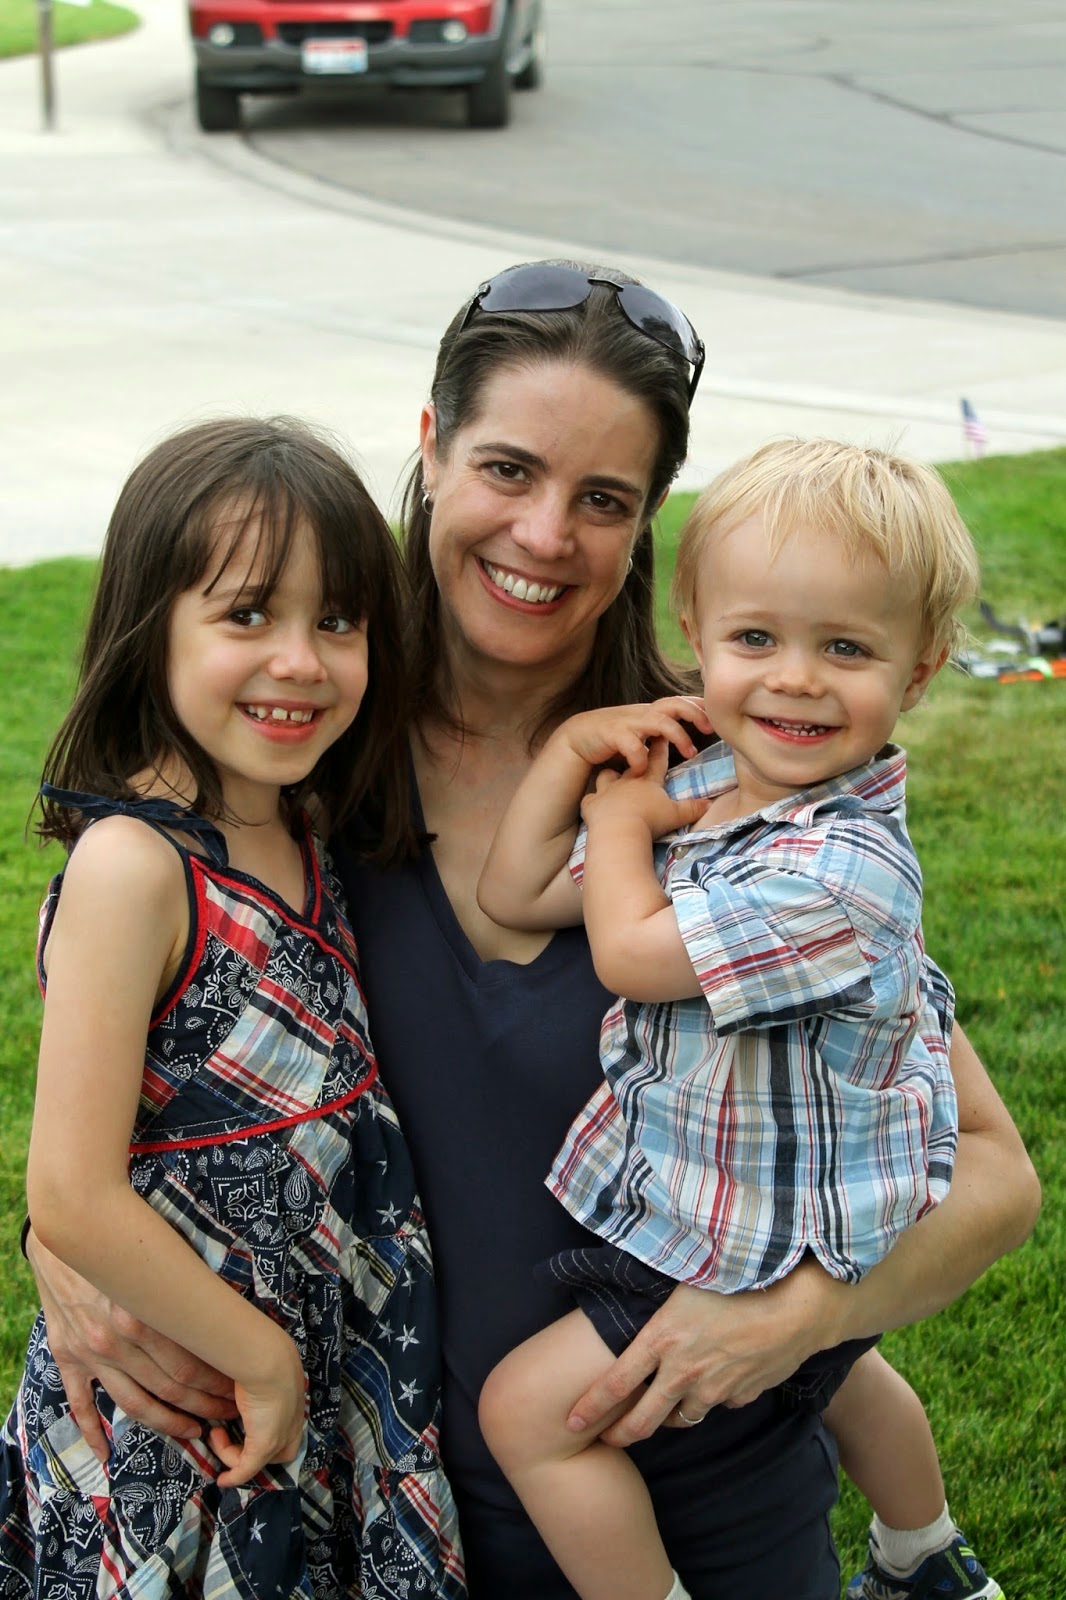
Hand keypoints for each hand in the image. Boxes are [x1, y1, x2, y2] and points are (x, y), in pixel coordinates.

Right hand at [28, 1231, 238, 1462]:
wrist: (67, 1229)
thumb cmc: (124, 1238)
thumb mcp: (160, 1258)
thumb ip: (185, 1291)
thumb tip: (228, 1313)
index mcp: (144, 1316)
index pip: (191, 1366)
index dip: (218, 1384)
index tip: (238, 1391)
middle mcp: (116, 1341)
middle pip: (169, 1388)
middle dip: (204, 1405)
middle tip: (228, 1414)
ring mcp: (90, 1353)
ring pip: (134, 1405)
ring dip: (168, 1423)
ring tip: (194, 1432)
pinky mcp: (67, 1355)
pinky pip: (81, 1404)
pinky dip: (94, 1433)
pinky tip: (106, 1456)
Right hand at [208, 1329, 305, 1486]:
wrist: (269, 1360)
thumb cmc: (261, 1358)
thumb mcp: (260, 1370)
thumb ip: (254, 1381)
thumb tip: (238, 1380)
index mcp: (294, 1403)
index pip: (288, 1428)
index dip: (272, 1434)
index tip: (246, 1428)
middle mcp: (291, 1424)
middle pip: (278, 1451)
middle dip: (254, 1451)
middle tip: (229, 1438)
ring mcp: (279, 1437)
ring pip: (257, 1460)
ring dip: (233, 1454)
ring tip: (215, 1432)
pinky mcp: (264, 1446)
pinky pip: (246, 1470)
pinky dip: (234, 1477)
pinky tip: (222, 1479)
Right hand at [559, 698, 711, 774]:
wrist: (577, 737)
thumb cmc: (614, 738)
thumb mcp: (641, 733)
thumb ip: (661, 735)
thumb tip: (690, 743)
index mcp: (650, 712)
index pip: (680, 701)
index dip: (700, 707)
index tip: (717, 720)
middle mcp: (641, 713)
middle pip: (674, 704)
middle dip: (695, 714)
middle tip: (710, 730)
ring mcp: (627, 722)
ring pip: (659, 721)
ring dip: (677, 736)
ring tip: (690, 753)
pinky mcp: (612, 734)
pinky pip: (632, 744)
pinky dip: (640, 757)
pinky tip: (641, 769)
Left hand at [566, 1260, 849, 1445]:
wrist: (798, 1305)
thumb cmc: (740, 1277)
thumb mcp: (689, 1277)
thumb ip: (662, 1298)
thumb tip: (637, 1288)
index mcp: (662, 1339)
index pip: (614, 1383)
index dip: (589, 1407)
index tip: (569, 1421)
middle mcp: (684, 1371)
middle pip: (644, 1418)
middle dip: (622, 1433)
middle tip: (608, 1439)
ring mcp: (715, 1389)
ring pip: (683, 1416)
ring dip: (670, 1415)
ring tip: (661, 1412)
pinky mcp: (742, 1395)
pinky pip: (721, 1402)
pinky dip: (714, 1397)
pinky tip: (718, 1380)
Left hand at [581, 736, 705, 839]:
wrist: (619, 830)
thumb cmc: (650, 821)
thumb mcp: (675, 815)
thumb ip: (693, 809)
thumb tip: (711, 805)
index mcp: (647, 781)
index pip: (656, 758)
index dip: (661, 746)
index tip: (663, 734)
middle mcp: (627, 781)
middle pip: (629, 763)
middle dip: (634, 754)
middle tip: (637, 751)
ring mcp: (607, 791)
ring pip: (606, 776)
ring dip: (609, 778)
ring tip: (610, 780)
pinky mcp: (593, 805)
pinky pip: (590, 801)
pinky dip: (593, 803)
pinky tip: (593, 806)